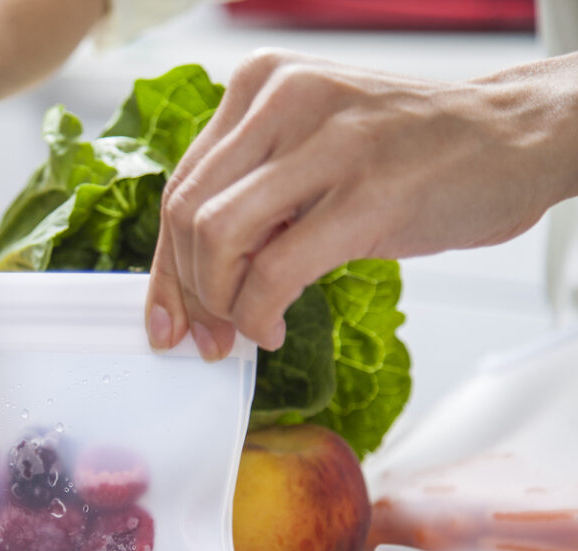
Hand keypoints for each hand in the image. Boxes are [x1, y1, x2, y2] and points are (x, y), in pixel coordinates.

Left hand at [145, 48, 569, 359]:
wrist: (518, 137)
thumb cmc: (414, 153)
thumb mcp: (312, 153)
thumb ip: (251, 196)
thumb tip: (190, 280)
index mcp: (260, 85)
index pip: (180, 187)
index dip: (164, 267)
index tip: (166, 318)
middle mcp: (284, 99)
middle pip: (187, 215)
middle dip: (187, 292)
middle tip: (209, 334)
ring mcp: (328, 142)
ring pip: (218, 238)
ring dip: (220, 304)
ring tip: (246, 328)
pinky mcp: (368, 192)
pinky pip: (275, 270)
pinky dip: (258, 313)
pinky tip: (272, 326)